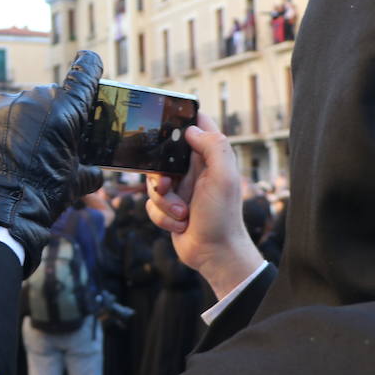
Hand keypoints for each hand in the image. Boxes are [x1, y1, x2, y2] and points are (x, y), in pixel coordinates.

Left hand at [0, 50, 103, 273]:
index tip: (89, 60)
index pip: (83, 75)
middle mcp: (31, 100)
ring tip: (16, 157)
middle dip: (48, 115)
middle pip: (46, 97)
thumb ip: (88, 172)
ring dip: (18, 125)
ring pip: (15, 109)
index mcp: (63, 110)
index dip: (89, 67)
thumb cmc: (41, 195)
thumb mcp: (75, 184)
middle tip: (46, 143)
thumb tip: (95, 174)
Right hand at [146, 112, 262, 299]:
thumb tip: (191, 129)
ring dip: (163, 201)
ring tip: (181, 213)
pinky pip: (150, 204)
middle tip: (168, 185)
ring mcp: (180, 188)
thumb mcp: (223, 178)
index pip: (195, 124)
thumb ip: (213, 147)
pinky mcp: (168, 207)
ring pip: (153, 182)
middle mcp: (194, 169)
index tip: (167, 130)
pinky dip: (162, 216)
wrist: (214, 253)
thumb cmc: (223, 217)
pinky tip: (180, 224)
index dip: (180, 121)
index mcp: (209, 156)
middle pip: (162, 155)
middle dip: (160, 174)